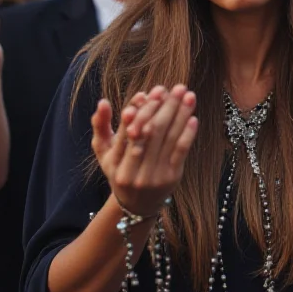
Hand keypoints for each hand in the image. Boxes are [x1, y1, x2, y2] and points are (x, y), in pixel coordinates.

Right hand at [91, 84, 198, 216]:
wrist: (137, 204)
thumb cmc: (120, 169)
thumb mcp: (104, 151)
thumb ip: (100, 125)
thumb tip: (103, 102)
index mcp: (114, 162)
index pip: (128, 132)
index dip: (139, 111)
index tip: (149, 92)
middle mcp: (133, 172)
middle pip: (150, 132)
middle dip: (164, 107)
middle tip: (176, 88)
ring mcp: (153, 176)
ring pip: (168, 139)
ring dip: (180, 114)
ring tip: (188, 95)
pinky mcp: (171, 178)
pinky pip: (180, 152)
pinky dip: (187, 134)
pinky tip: (192, 118)